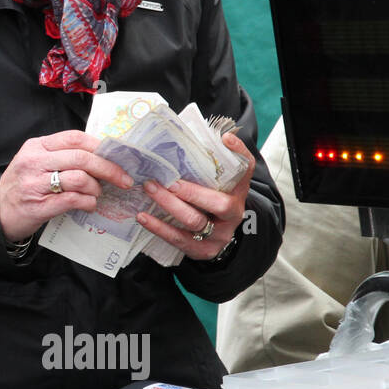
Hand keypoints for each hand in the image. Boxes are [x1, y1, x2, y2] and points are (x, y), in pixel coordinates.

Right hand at [0, 130, 133, 242]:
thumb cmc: (21, 186)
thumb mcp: (34, 162)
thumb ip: (60, 155)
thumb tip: (100, 156)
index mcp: (36, 146)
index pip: (74, 138)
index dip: (100, 145)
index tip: (117, 156)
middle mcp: (34, 162)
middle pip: (81, 157)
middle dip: (108, 168)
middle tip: (124, 179)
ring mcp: (35, 184)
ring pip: (79, 178)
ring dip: (96, 187)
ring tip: (97, 194)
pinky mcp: (38, 206)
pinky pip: (72, 200)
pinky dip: (87, 202)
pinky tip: (89, 205)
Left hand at [134, 133, 255, 260]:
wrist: (217, 236)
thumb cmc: (211, 201)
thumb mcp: (219, 184)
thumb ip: (216, 162)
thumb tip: (222, 137)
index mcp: (238, 193)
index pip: (245, 170)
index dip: (239, 154)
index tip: (225, 140)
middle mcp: (233, 215)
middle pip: (217, 203)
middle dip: (190, 191)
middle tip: (166, 180)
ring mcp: (219, 235)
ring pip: (194, 220)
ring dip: (169, 204)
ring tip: (149, 189)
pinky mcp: (202, 250)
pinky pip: (178, 239)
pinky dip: (158, 227)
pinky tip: (142, 216)